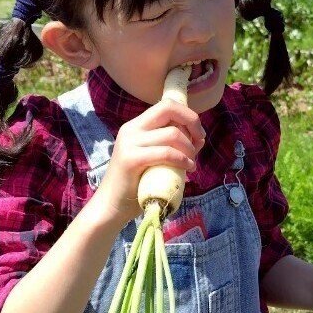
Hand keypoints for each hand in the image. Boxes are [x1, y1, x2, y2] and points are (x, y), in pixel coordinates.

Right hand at [91, 98, 205, 228]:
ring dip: (189, 148)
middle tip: (200, 140)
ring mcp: (129, 143)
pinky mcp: (131, 159)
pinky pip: (166, 153)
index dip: (187, 114)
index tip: (198, 133)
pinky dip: (182, 160)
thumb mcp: (159, 161)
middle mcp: (131, 129)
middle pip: (167, 109)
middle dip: (191, 121)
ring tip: (191, 163)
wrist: (112, 207)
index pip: (165, 105)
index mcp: (136, 126)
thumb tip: (200, 139)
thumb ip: (176, 148)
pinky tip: (188, 168)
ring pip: (172, 133)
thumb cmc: (137, 185)